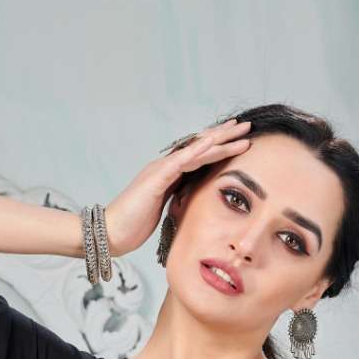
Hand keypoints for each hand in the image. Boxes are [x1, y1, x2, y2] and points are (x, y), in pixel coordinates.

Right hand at [103, 117, 251, 257]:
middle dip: (224, 136)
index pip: (199, 156)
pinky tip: (213, 142)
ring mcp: (161, 170)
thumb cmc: (134, 225)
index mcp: (169, 175)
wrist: (111, 232)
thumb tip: (194, 202)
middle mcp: (166, 167)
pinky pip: (180, 161)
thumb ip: (178, 200)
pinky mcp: (156, 179)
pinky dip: (197, 151)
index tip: (239, 139)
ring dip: (219, 140)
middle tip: (246, 125)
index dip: (219, 147)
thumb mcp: (164, 211)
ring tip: (239, 130)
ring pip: (195, 150)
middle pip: (200, 147)